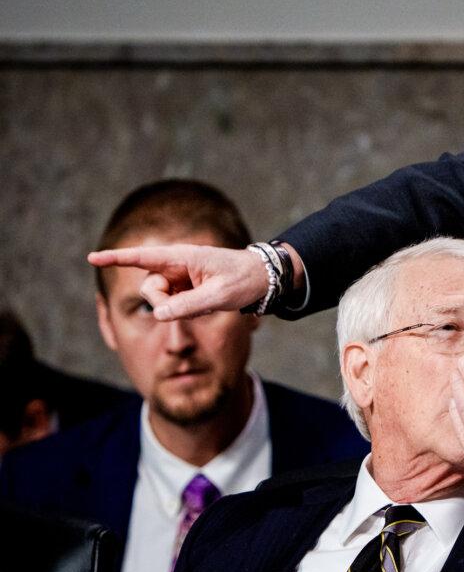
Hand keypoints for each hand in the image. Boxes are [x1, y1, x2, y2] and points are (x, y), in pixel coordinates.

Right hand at [88, 243, 268, 319]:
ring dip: (172, 307)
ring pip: (158, 296)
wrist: (263, 278)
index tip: (92, 257)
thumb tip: (158, 314)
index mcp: (183, 257)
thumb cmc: (243, 280)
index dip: (117, 258)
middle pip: (149, 286)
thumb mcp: (219, 295)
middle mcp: (177, 265)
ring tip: (204, 302)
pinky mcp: (185, 288)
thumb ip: (188, 305)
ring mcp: (180, 277)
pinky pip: (171, 302)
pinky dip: (181, 308)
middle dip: (159, 301)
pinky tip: (204, 302)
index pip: (143, 257)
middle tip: (187, 307)